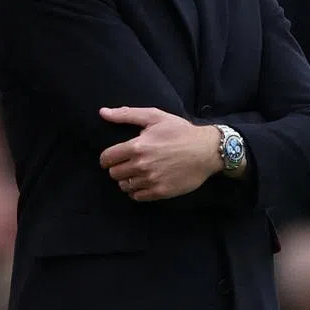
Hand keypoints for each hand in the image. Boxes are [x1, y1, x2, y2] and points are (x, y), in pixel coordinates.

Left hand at [99, 107, 221, 200]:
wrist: (207, 150)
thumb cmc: (180, 131)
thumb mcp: (155, 116)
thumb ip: (126, 114)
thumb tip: (102, 112)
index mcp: (137, 146)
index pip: (107, 158)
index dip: (107, 158)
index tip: (114, 157)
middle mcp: (141, 165)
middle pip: (114, 174)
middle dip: (118, 168)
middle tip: (128, 163)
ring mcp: (151, 180)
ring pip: (124, 186)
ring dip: (127, 180)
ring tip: (137, 173)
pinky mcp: (160, 192)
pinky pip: (137, 197)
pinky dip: (137, 191)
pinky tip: (145, 182)